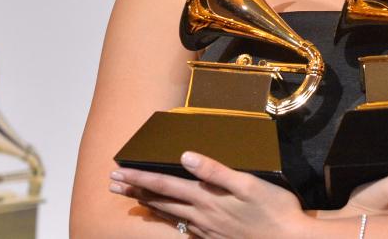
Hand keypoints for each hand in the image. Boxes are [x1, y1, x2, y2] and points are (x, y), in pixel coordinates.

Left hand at [109, 152, 312, 238]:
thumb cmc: (274, 209)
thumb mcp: (248, 184)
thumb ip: (215, 170)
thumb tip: (185, 156)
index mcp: (206, 197)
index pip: (164, 184)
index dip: (140, 177)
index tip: (119, 171)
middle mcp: (202, 215)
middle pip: (161, 200)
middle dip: (136, 190)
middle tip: (113, 184)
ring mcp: (207, 229)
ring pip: (170, 215)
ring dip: (149, 204)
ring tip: (132, 199)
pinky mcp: (216, 238)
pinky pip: (184, 228)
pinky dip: (170, 220)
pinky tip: (169, 218)